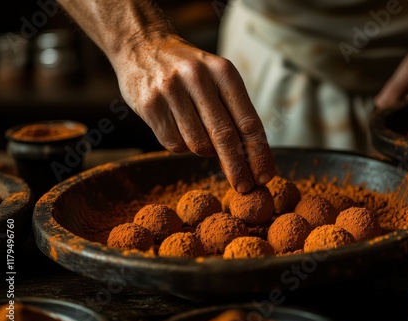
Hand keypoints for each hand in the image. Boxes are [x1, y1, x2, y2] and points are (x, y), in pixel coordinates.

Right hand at [111, 34, 274, 192]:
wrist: (142, 46)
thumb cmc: (189, 71)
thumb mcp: (216, 78)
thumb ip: (232, 112)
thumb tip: (249, 159)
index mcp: (223, 72)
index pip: (248, 121)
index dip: (258, 153)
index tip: (265, 176)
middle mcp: (198, 78)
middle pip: (224, 136)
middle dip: (237, 167)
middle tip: (245, 187)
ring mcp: (171, 91)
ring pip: (197, 144)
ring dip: (202, 150)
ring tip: (197, 131)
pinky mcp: (149, 105)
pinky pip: (173, 144)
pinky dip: (180, 145)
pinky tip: (176, 125)